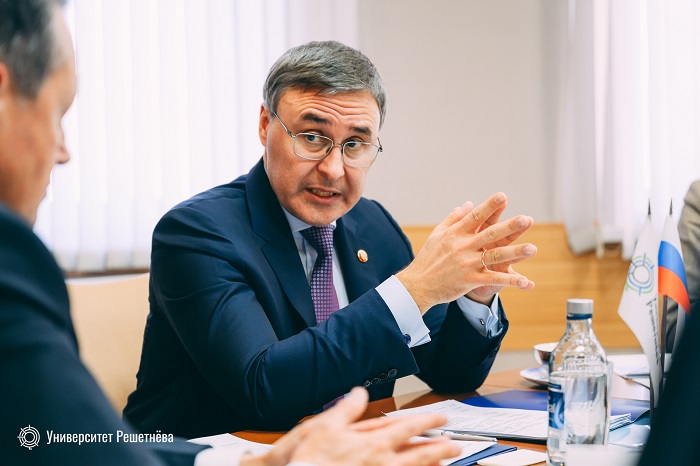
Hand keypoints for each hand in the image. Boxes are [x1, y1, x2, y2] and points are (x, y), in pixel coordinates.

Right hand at [243, 387, 459, 465]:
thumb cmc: (310, 459)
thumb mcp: (324, 426)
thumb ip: (346, 409)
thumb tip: (358, 392)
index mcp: (372, 441)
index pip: (407, 428)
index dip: (426, 421)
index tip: (441, 418)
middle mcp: (382, 461)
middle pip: (420, 453)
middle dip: (439, 447)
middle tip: (456, 443)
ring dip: (433, 465)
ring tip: (448, 461)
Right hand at [396, 193, 536, 312]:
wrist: (418, 284)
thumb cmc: (428, 257)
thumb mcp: (437, 234)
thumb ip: (454, 218)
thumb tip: (469, 204)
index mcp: (456, 233)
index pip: (476, 216)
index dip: (490, 206)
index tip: (503, 196)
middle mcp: (463, 246)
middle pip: (490, 234)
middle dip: (510, 226)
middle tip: (527, 219)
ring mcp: (467, 264)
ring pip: (495, 256)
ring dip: (515, 252)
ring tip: (533, 249)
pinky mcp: (470, 280)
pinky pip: (493, 279)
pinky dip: (511, 281)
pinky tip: (527, 282)